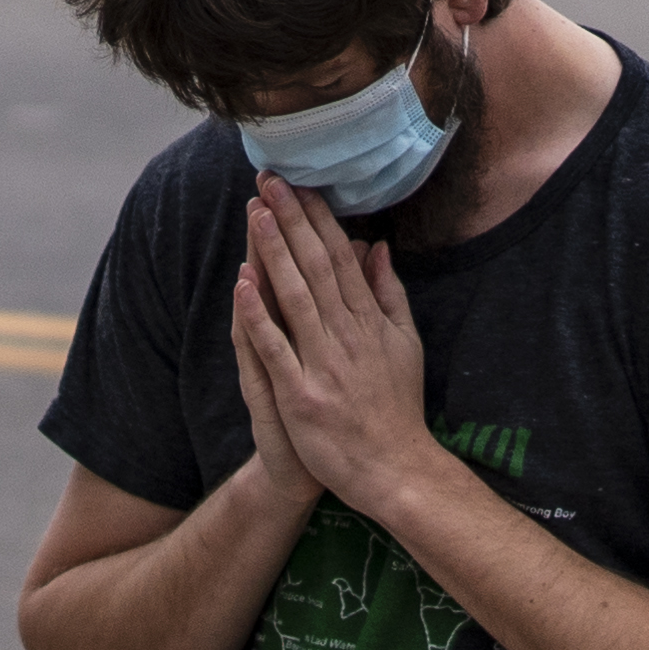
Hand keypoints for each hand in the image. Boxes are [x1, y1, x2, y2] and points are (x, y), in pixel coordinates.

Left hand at [237, 175, 438, 523]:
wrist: (394, 469)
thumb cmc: (396, 407)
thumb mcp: (405, 344)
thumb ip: (389, 294)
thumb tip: (376, 246)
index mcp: (369, 320)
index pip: (340, 257)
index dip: (318, 219)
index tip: (300, 184)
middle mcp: (347, 335)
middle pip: (315, 267)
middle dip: (292, 221)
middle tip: (270, 180)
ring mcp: (323, 364)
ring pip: (295, 297)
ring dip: (273, 253)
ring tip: (257, 213)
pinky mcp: (301, 395)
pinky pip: (276, 349)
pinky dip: (259, 316)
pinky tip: (243, 284)